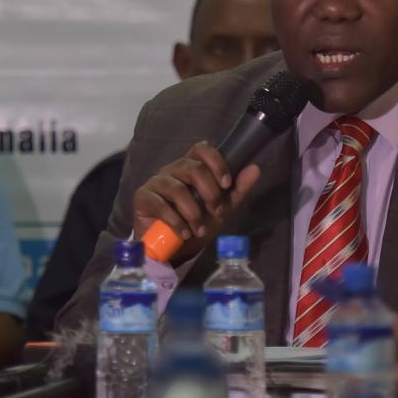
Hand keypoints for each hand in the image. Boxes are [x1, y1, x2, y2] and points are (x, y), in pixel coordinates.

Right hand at [132, 141, 260, 263]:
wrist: (172, 249)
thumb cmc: (196, 224)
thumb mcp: (221, 209)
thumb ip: (237, 190)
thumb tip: (255, 168)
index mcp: (192, 166)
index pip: (202, 148)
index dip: (216, 162)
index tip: (226, 184)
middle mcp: (172, 169)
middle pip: (192, 167)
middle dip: (209, 191)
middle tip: (217, 212)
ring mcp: (156, 182)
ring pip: (177, 188)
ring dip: (193, 212)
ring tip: (199, 230)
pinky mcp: (142, 198)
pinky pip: (160, 204)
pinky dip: (175, 221)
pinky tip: (184, 233)